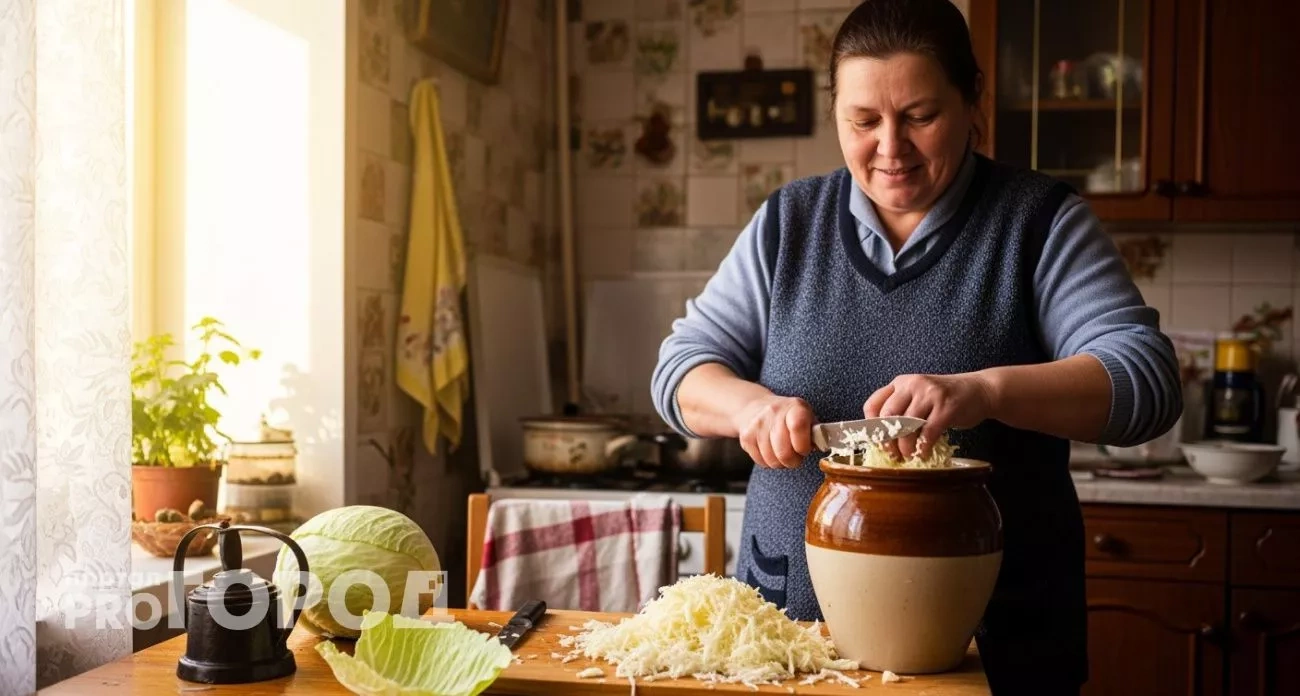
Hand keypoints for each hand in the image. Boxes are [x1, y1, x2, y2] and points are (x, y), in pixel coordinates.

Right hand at [732, 394, 814, 468]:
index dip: (802, 445)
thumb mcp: (805, 417)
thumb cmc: (787, 417)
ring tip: (783, 454)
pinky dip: (768, 462)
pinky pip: (761, 461)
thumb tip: (823, 446)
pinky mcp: (746, 436)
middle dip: (793, 461)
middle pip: (784, 451)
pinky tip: (771, 452)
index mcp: (794, 407)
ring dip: (780, 463)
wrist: (754, 407)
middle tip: (795, 457)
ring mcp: (757, 424)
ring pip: (772, 460)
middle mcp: (774, 412)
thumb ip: (816, 432)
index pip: (798, 426)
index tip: (804, 450)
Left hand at [863, 372, 996, 459]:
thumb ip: (902, 410)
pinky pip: (928, 432)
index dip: (871, 427)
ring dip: (906, 446)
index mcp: (901, 383)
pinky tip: (925, 453)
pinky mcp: (947, 407)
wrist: (980, 390)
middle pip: (888, 416)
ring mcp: (930, 394)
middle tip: (892, 454)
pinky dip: (924, 447)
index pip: (874, 404)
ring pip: (907, 425)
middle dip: (888, 440)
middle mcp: (913, 385)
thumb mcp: (919, 397)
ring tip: (909, 456)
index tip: (877, 442)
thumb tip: (883, 441)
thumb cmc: (945, 399)